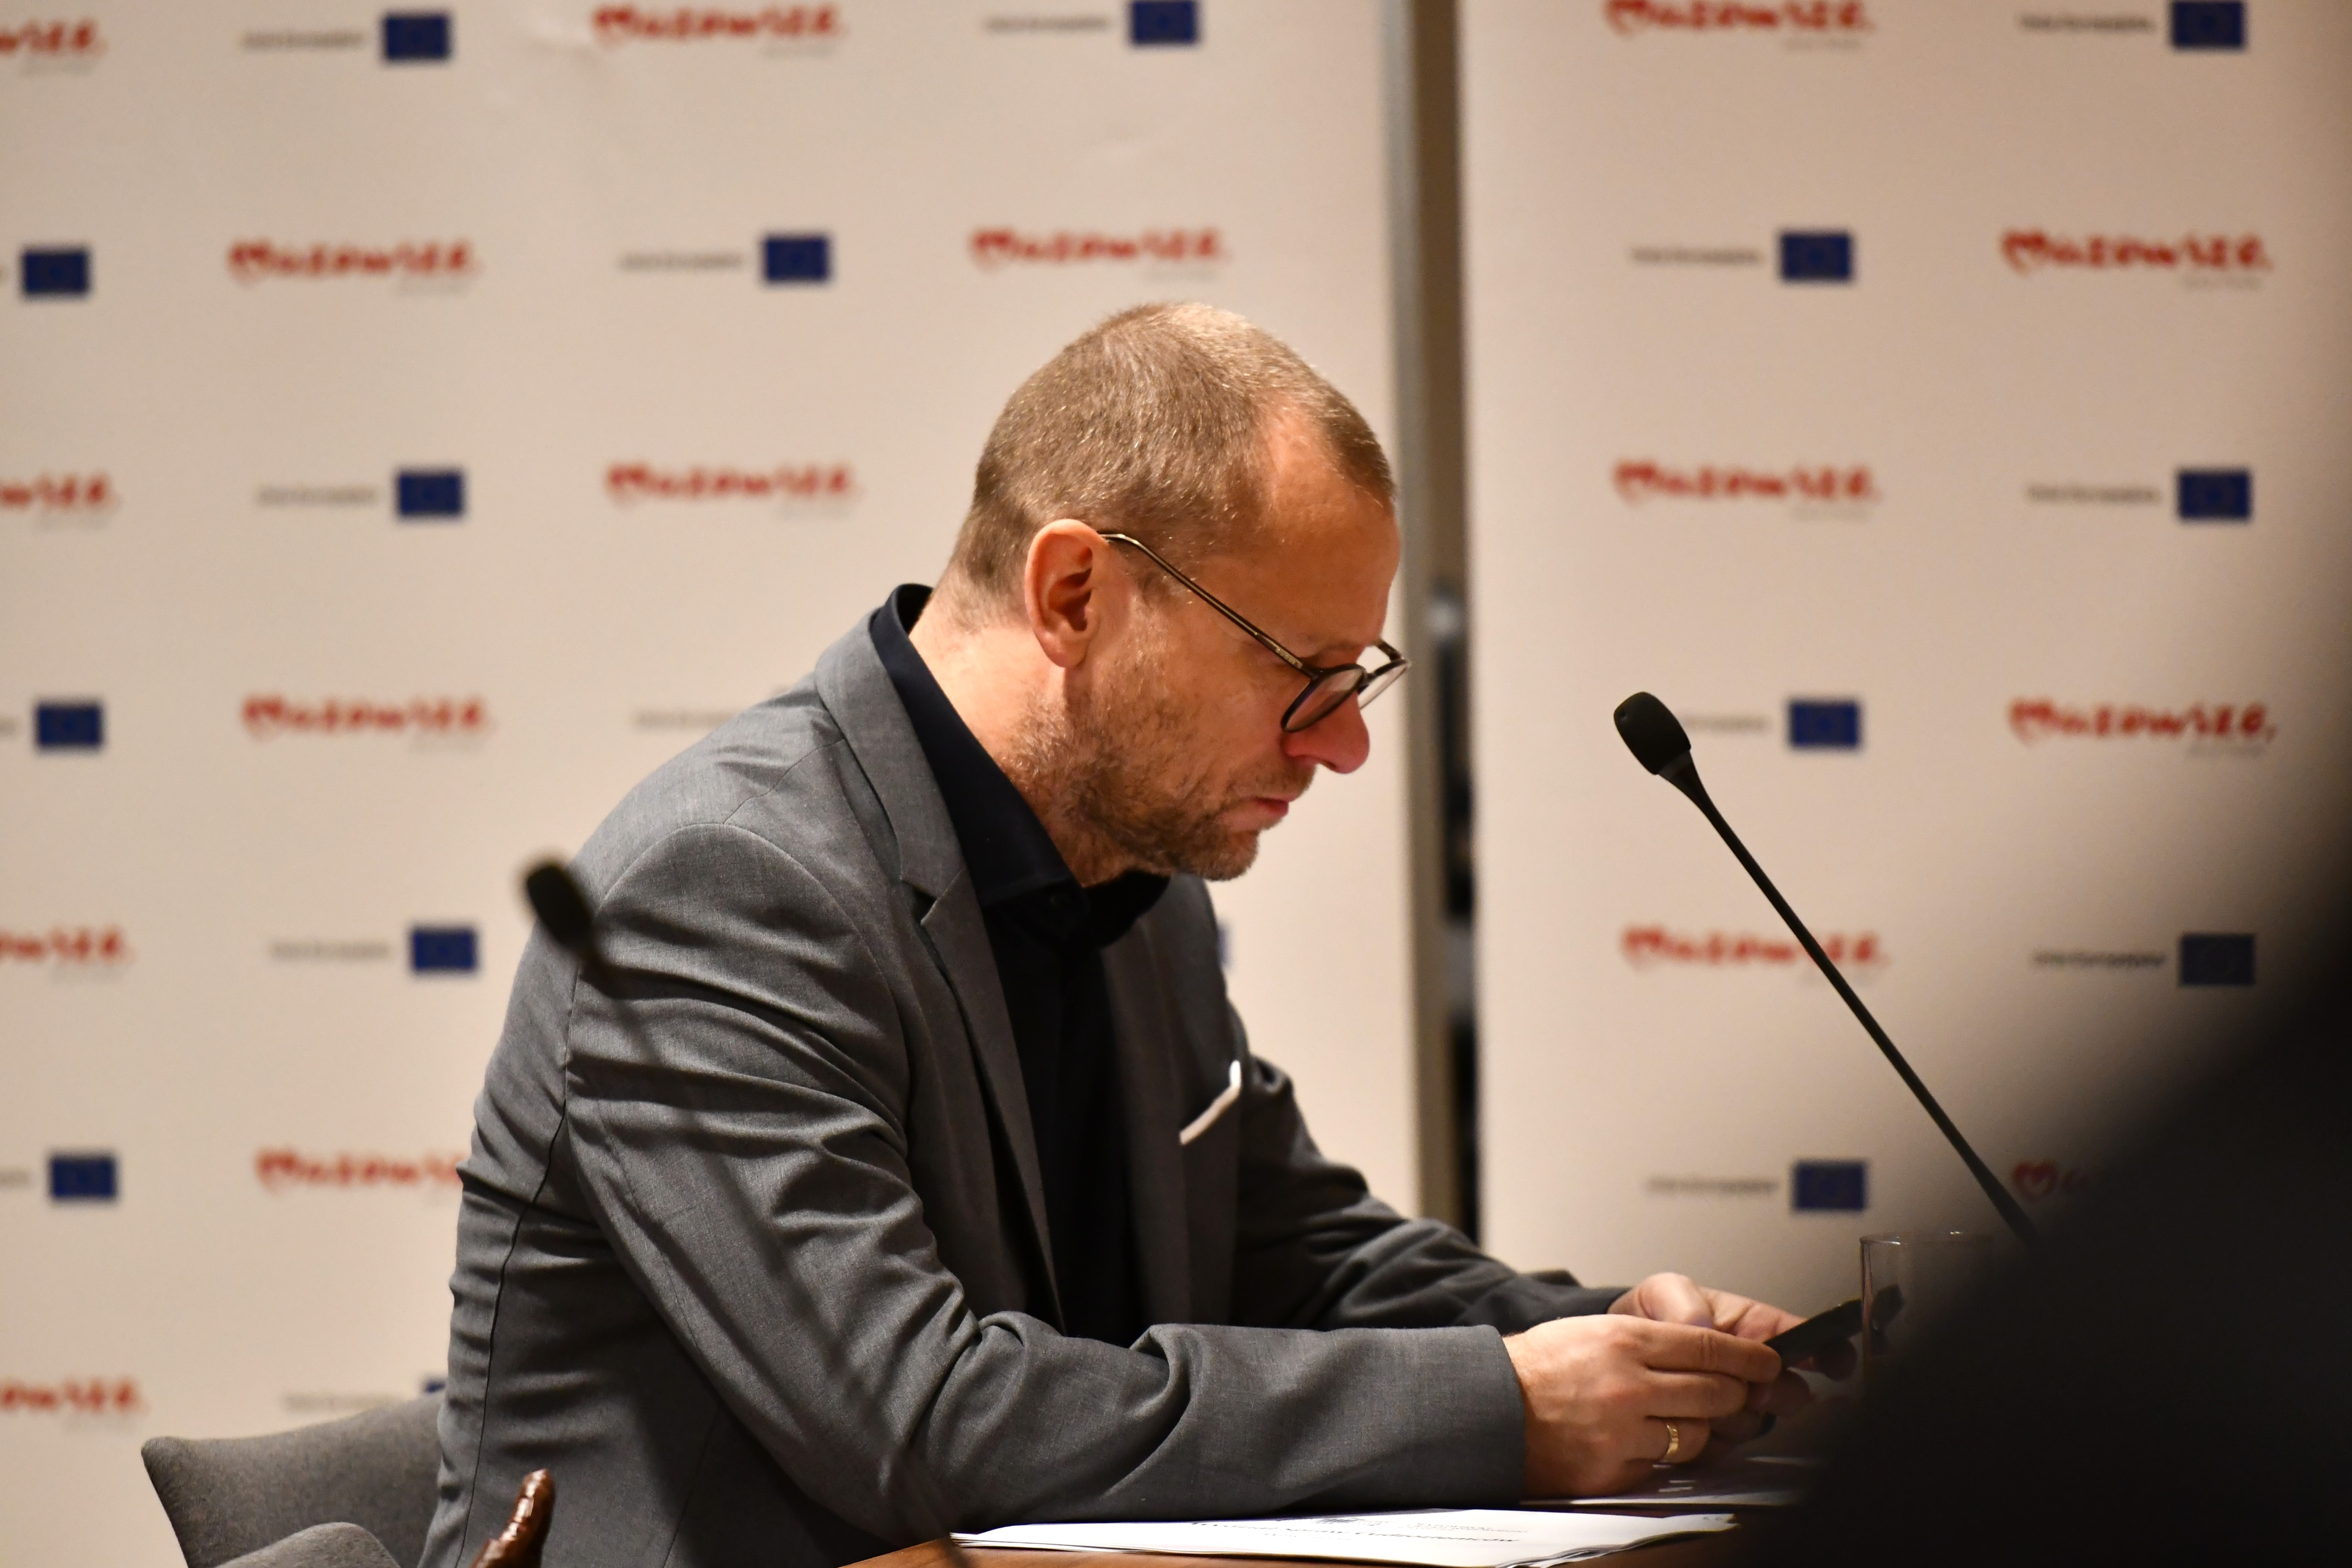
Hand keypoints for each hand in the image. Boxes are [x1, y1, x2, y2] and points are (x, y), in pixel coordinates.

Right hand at [1502, 1313, 1779, 1497]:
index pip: (1707, 1346)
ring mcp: (1622, 1431)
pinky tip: (1643, 1442)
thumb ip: (1648, 1342)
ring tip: (1680, 1420)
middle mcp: (1628, 1385)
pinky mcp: (1613, 1469)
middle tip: (1740, 1395)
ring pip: (1696, 1435)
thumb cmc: (1538, 1366)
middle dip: (1736, 1395)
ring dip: (1699, 1429)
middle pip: (1714, 1392)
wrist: (1490, 1407)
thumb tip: (1706, 1355)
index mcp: (1623, 1340)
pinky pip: (1662, 1465)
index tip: (1768, 1362)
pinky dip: (1661, 1455)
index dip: (1748, 1356)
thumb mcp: (1592, 1331)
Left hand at [1609, 1272, 1856, 1440]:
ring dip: (1734, 1415)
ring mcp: (1733, 1406)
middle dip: (1774, 1391)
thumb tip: (1702, 1327)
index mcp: (1749, 1329)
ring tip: (1701, 1395)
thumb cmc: (1646, 1317)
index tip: (1837, 1361)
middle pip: (1790, 1391)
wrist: (1613, 1355)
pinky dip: (1708, 1438)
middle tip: (1749, 1385)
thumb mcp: (1661, 1292)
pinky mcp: (1711, 1436)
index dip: (1827, 1351)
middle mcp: (1749, 1371)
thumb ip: (1682, 1301)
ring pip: (1757, 1423)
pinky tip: (1687, 1419)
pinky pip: (1724, 1448)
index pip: (1803, 1339)